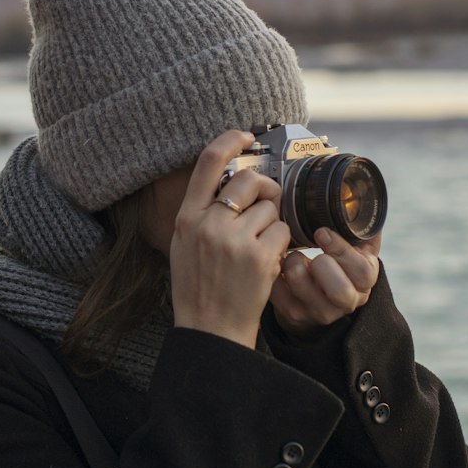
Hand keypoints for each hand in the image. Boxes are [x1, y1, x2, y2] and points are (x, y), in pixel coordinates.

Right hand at [170, 130, 293, 349]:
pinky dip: (282, 245)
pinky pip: (284, 232)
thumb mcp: (183, 245)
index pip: (207, 162)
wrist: (210, 331)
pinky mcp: (260, 257)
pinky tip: (267, 263)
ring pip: (271, 208)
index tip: (246, 136)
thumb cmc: (198, 288)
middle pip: (250, 181)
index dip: (230, 140)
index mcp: (186, 218)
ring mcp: (234, 240)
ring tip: (259, 250)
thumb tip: (231, 180)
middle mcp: (208, 224)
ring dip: (273, 226)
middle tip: (266, 210)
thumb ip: (201, 213)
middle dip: (266, 191)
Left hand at [270, 228, 381, 340]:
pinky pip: (278, 292)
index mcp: (364, 283)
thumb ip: (360, 228)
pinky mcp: (294, 315)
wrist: (318, 298)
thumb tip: (360, 198)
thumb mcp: (355, 249)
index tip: (321, 233)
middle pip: (339, 290)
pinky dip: (273, 273)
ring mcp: (319, 312)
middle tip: (309, 252)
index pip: (362, 271)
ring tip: (291, 257)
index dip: (340, 249)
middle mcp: (347, 302)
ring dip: (292, 264)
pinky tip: (278, 265)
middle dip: (320, 264)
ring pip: (302, 287)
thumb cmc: (338, 264)